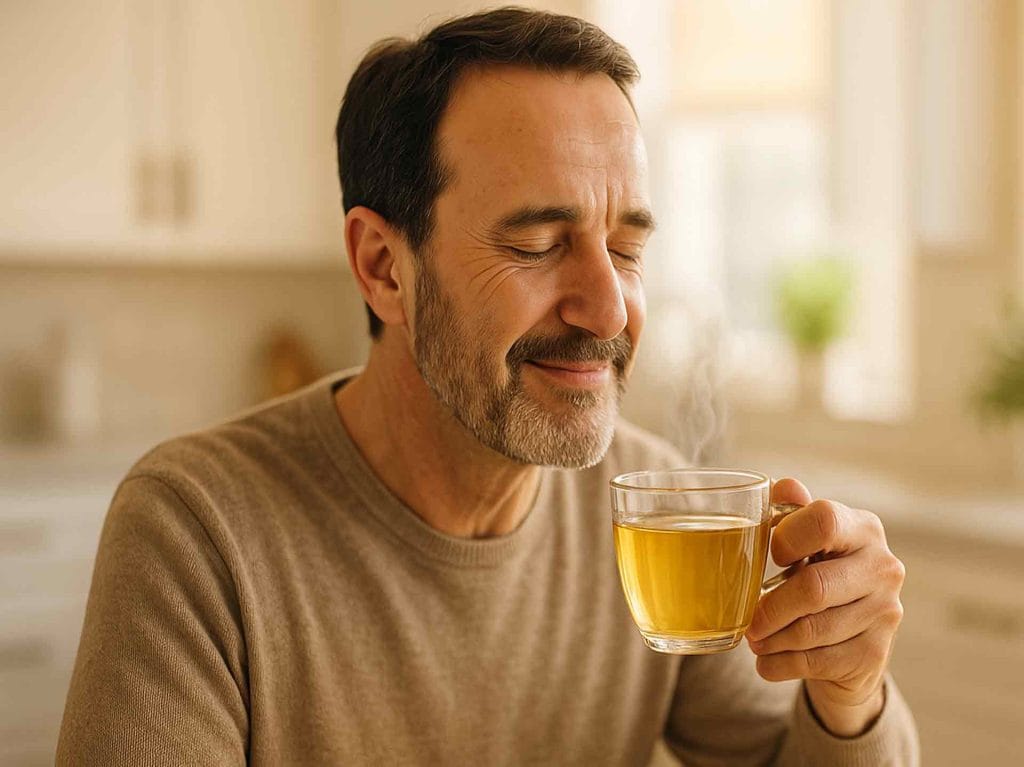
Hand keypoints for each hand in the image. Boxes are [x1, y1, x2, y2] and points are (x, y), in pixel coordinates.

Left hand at [745, 478, 905, 736]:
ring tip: (754, 640)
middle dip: (771, 607)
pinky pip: (818, 661)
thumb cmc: (819, 575)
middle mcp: (883, 566)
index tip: (771, 557)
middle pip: (814, 587)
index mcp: (863, 528)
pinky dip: (782, 664)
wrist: (853, 640)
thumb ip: (792, 512)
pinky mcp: (877, 652)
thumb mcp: (806, 542)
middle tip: (748, 620)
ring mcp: (886, 611)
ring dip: (772, 639)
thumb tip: (783, 486)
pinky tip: (767, 662)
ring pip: (813, 630)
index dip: (787, 538)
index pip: (824, 520)